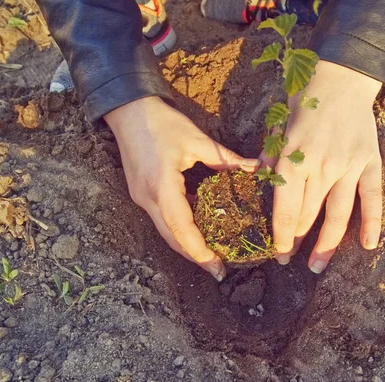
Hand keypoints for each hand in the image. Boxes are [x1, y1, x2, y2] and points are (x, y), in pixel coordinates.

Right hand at [105, 97, 259, 280]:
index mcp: (162, 186)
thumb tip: (255, 169)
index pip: (182, 229)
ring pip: (165, 231)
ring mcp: (140, 197)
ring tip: (211, 254)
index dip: (200, 251)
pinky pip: (161, 217)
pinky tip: (198, 227)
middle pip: (171, 238)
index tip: (217, 267)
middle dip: (194, 256)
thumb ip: (227, 159)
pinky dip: (179, 227)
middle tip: (218, 269)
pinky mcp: (140, 193)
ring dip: (186, 244)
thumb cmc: (162, 122)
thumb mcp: (198, 140)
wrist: (128, 110)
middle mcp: (147, 198)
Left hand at [262, 61, 382, 272]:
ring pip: (338, 215)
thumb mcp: (277, 130)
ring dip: (327, 244)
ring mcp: (348, 167)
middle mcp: (320, 168)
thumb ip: (269, 161)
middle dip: (299, 241)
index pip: (286, 210)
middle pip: (309, 216)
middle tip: (292, 261)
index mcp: (293, 161)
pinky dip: (372, 222)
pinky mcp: (370, 162)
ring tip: (318, 266)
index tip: (278, 254)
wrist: (340, 80)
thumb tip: (259, 187)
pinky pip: (372, 198)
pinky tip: (368, 244)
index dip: (282, 236)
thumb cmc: (303, 104)